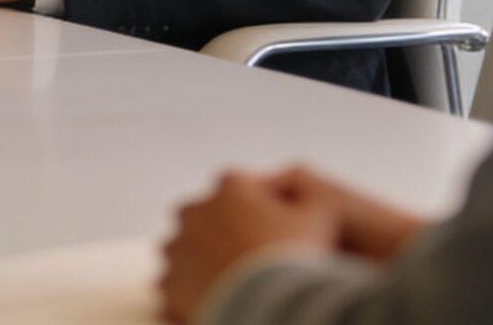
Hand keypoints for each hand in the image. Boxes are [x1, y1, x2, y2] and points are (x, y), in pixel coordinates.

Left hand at [156, 168, 430, 321]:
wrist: (269, 307)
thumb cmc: (296, 259)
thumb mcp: (322, 214)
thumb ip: (311, 193)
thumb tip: (303, 193)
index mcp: (231, 187)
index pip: (244, 185)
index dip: (264, 207)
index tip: (278, 229)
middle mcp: (196, 212)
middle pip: (210, 214)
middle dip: (227, 230)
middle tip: (254, 256)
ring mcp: (180, 249)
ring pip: (187, 248)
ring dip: (204, 259)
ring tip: (235, 281)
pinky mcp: (171, 285)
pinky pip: (178, 284)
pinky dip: (192, 291)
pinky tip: (217, 299)